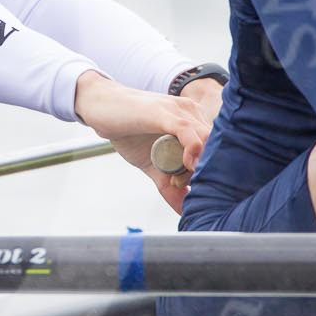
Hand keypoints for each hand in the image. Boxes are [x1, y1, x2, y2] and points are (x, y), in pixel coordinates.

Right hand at [72, 71, 214, 213]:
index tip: (193, 189)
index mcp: (194, 121)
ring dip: (199, 166)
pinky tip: (187, 165)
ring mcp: (179, 110)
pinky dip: (193, 149)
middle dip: (207, 172)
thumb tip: (184, 210)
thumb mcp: (151, 162)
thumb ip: (168, 183)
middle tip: (185, 188)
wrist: (99, 106)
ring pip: (206, 140)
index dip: (210, 171)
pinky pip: (187, 130)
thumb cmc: (126, 130)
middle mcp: (192, 112)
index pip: (216, 149)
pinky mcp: (164, 112)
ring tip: (180, 182)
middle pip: (215, 146)